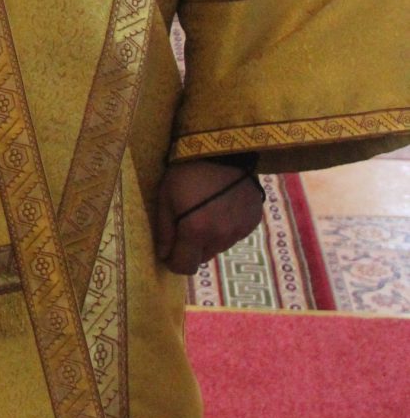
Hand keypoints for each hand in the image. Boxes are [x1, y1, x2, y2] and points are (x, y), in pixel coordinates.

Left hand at [154, 159, 264, 274]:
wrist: (222, 150)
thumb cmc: (186, 172)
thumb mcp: (165, 197)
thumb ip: (164, 230)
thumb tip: (164, 255)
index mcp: (195, 231)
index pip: (184, 267)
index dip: (174, 262)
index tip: (169, 251)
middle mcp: (220, 237)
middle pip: (202, 257)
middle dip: (192, 247)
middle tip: (187, 223)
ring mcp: (239, 231)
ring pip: (218, 247)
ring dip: (210, 237)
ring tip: (205, 211)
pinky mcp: (252, 222)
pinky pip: (234, 235)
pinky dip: (226, 227)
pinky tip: (222, 207)